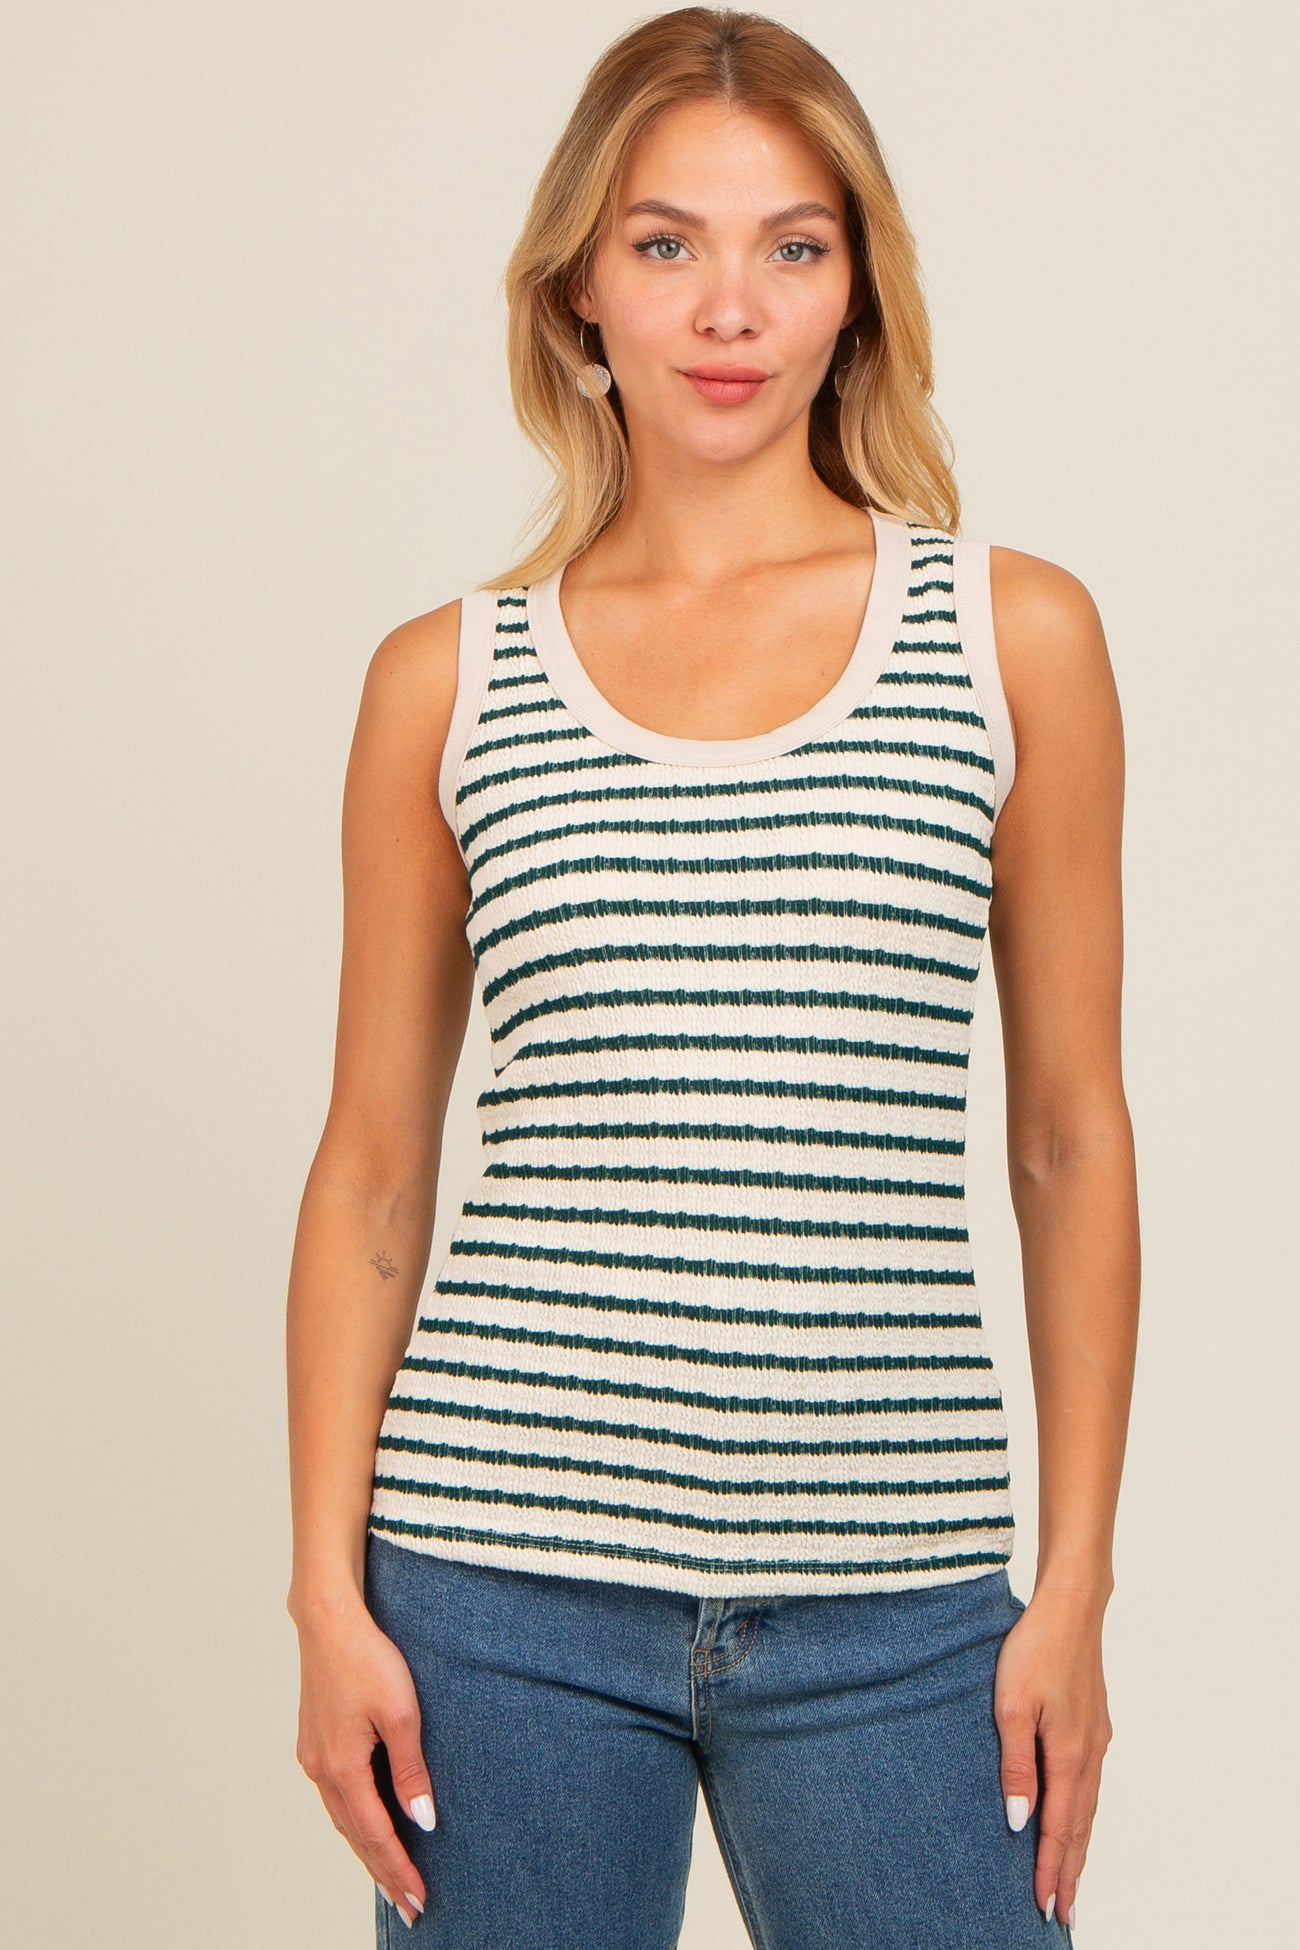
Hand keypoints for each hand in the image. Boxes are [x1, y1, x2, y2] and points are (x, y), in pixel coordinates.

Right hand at [292, 1593, 436, 1930]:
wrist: (328, 1620)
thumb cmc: (367, 1659)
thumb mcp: (402, 1714)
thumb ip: (411, 1770)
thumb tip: (422, 1820)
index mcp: (342, 1768)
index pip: (375, 1836)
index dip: (398, 1870)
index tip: (418, 1900)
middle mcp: (321, 1770)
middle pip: (355, 1836)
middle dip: (383, 1872)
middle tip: (408, 1906)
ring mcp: (313, 1756)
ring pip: (343, 1818)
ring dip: (367, 1849)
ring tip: (391, 1876)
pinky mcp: (315, 1741)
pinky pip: (337, 1796)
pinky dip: (354, 1820)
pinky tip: (367, 1824)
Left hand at [993, 1586, 1113, 1928]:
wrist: (1071, 1608)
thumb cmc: (1033, 1651)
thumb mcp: (1010, 1706)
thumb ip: (1015, 1766)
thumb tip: (1019, 1822)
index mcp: (1068, 1755)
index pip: (1058, 1829)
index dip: (1050, 1870)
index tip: (1045, 1908)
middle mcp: (1089, 1754)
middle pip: (1080, 1828)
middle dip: (1070, 1873)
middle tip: (1063, 1915)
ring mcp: (1096, 1740)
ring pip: (1088, 1808)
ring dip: (1079, 1849)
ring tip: (1071, 1882)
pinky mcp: (1095, 1726)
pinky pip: (1090, 1786)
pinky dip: (1083, 1816)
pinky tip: (1077, 1821)